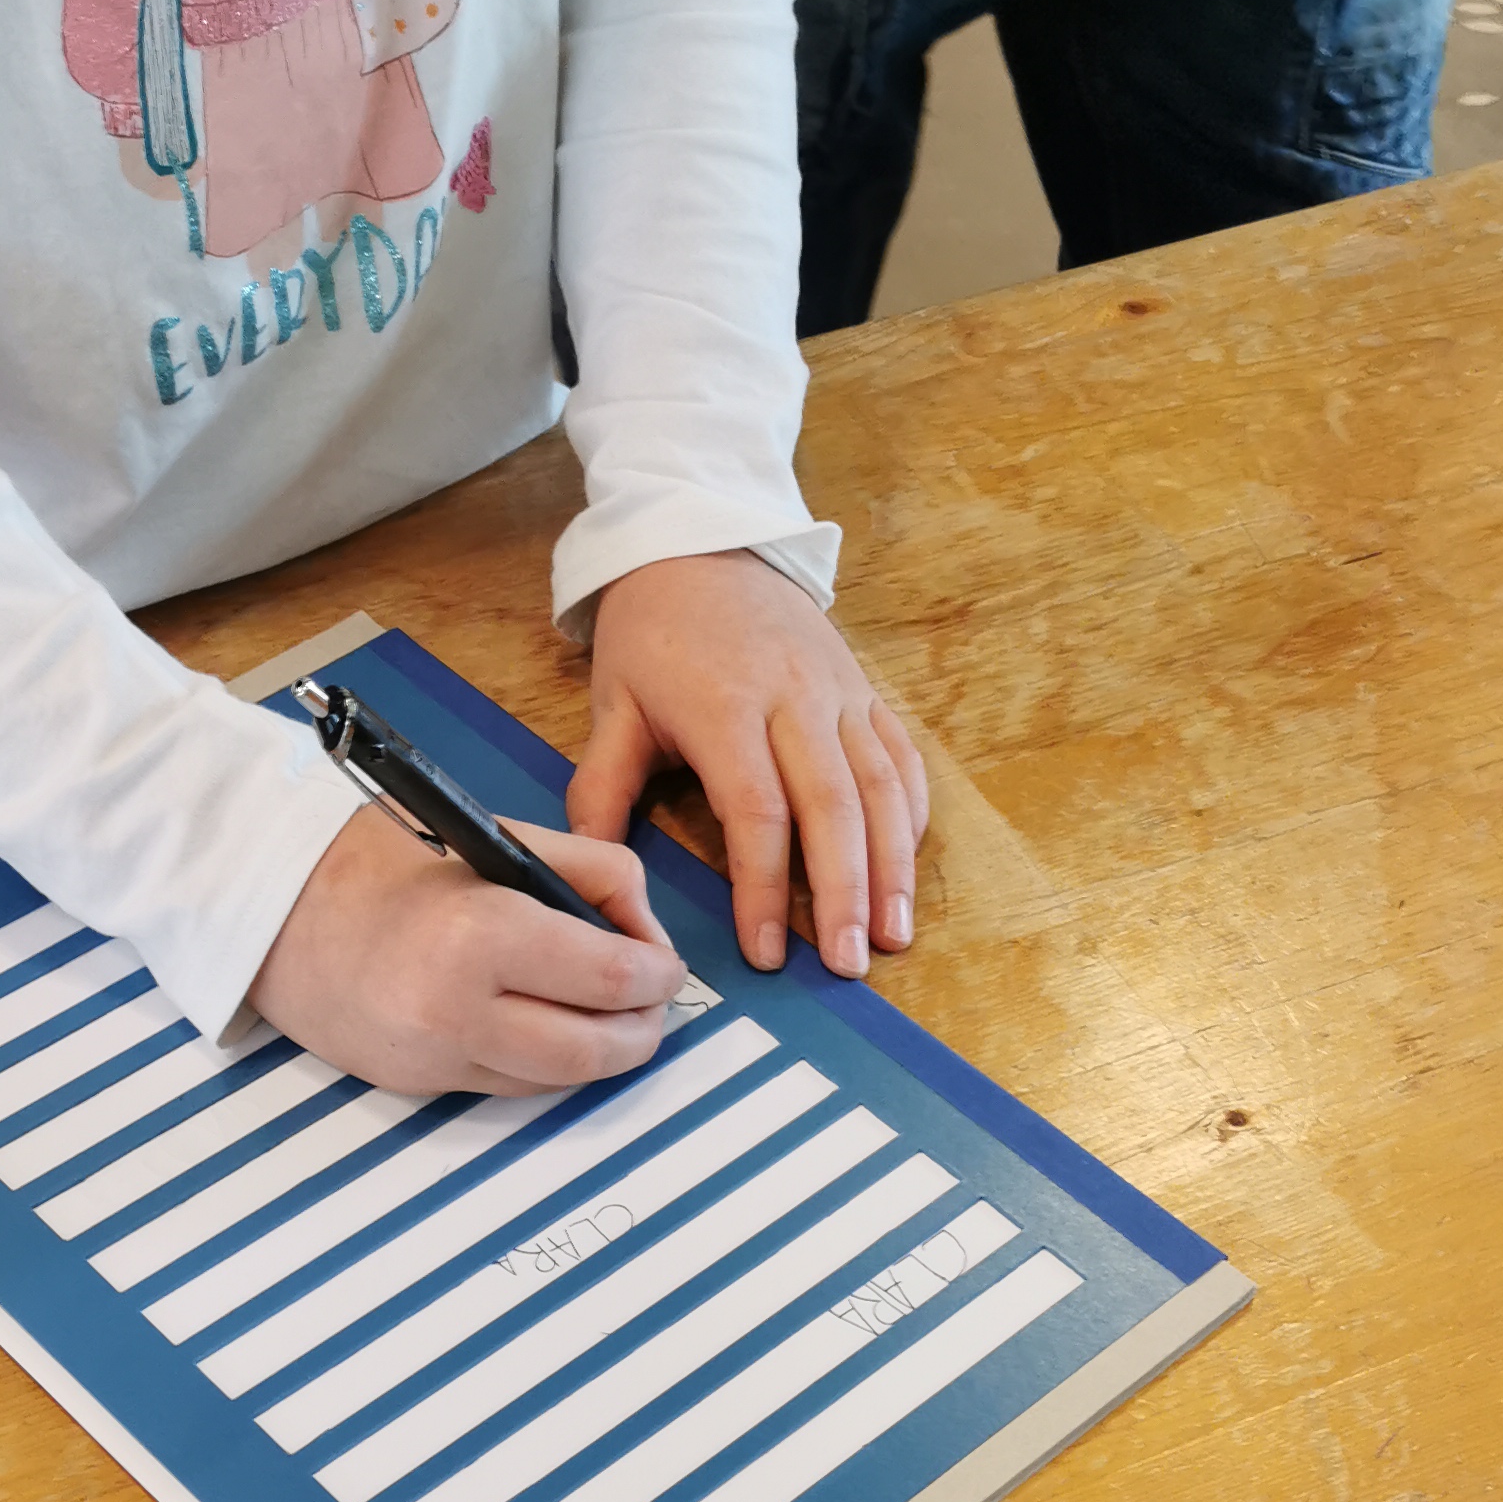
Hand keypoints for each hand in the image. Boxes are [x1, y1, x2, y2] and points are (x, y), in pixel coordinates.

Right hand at [249, 800, 683, 1093]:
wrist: (269, 905)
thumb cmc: (381, 857)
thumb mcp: (493, 837)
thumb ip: (587, 874)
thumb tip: (644, 930)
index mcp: (482, 934)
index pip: (611, 979)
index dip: (657, 975)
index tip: (664, 963)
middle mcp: (459, 1011)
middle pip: (596, 1051)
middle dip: (642, 1028)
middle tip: (651, 1002)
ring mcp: (435, 1059)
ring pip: (558, 1081)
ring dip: (602, 1054)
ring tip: (613, 1018)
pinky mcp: (418, 1087)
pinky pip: (509, 1086)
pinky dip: (545, 1062)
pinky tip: (548, 1027)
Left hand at [567, 550, 928, 980]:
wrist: (703, 536)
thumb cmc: (652, 630)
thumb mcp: (612, 702)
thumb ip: (603, 789)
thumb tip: (592, 874)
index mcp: (727, 709)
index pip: (758, 815)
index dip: (766, 890)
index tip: (765, 953)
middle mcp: (795, 700)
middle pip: (833, 809)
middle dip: (845, 893)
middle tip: (849, 965)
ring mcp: (837, 692)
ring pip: (880, 788)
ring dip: (893, 866)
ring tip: (893, 934)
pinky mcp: (863, 687)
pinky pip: (899, 757)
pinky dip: (910, 815)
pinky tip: (905, 867)